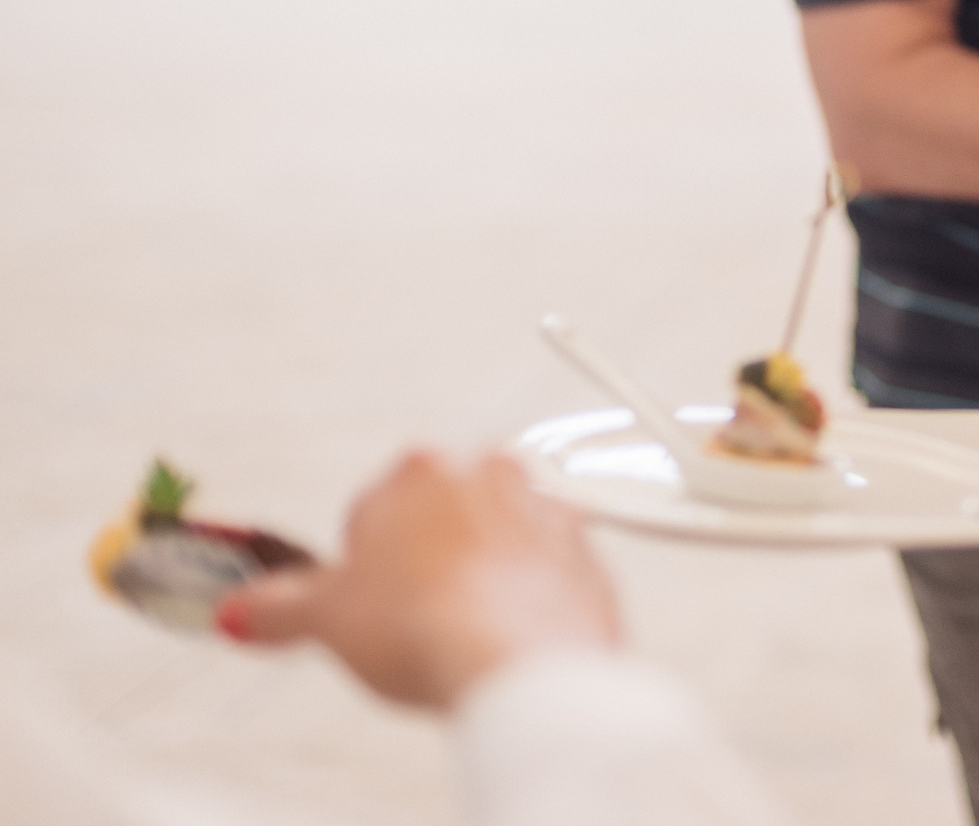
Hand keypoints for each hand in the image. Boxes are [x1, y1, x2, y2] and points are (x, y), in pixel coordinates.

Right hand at [217, 451, 619, 711]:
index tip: (368, 605)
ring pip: (498, 534)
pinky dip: (530, 589)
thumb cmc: (423, 627)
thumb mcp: (325, 622)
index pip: (372, 511)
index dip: (363, 568)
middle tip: (413, 618)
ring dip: (482, 569)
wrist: (519, 658)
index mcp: (414, 473)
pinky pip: (547, 565)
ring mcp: (543, 504)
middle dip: (426, 558)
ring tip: (464, 626)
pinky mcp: (586, 545)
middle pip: (442, 513)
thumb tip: (239, 611)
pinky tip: (511, 629)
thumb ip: (277, 610)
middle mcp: (486, 472)